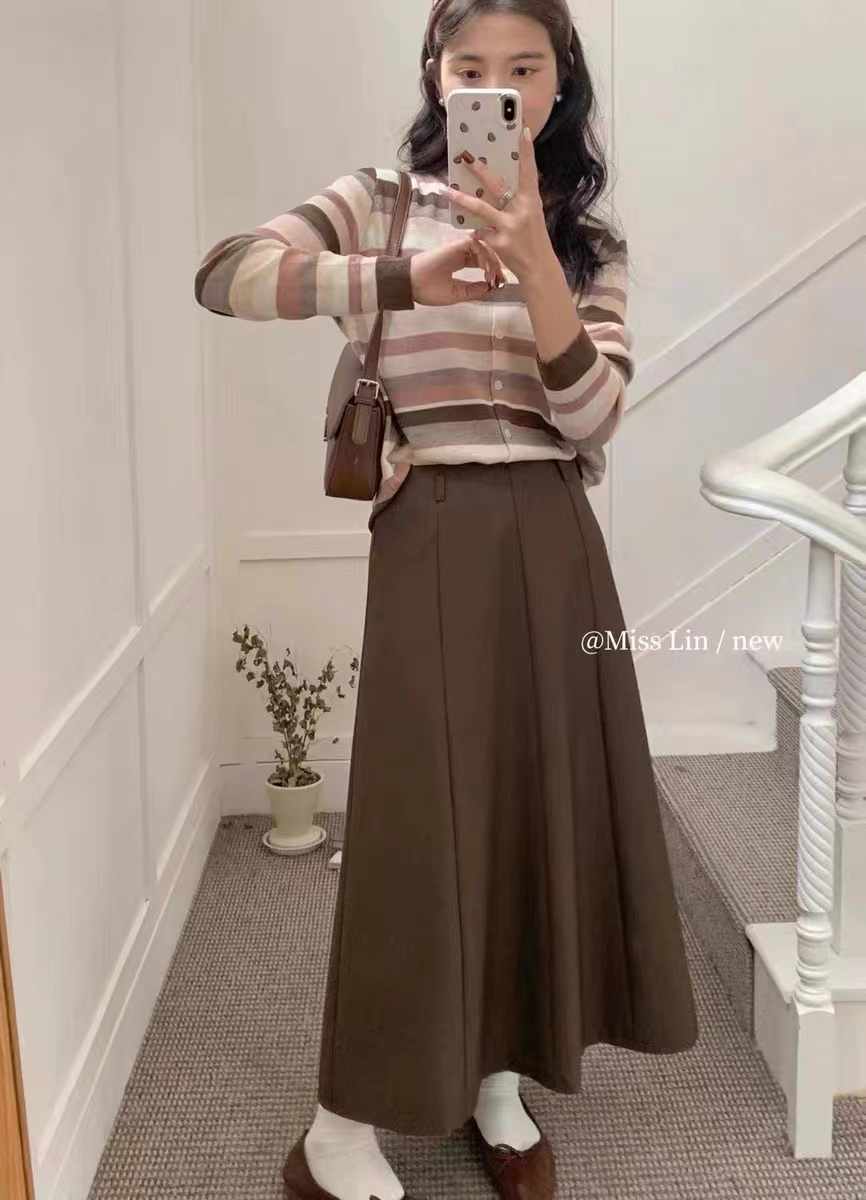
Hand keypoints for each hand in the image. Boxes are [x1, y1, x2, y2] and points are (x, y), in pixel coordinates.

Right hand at [409, 234, 504, 305]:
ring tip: (492, 275)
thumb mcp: (456, 294)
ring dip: (491, 260)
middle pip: (485, 253)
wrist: (411, 284)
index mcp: (459, 263)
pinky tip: (484, 268)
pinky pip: (475, 244)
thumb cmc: (428, 290)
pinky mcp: (455, 245)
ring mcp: (458, 248)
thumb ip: (472, 290)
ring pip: (482, 247)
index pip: (481, 262)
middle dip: (495, 265)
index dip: (492, 271)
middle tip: (500, 279)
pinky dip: (483, 255)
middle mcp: (461, 254)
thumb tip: (489, 288)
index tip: (498, 284)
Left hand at [447, 128, 554, 281]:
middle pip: (497, 185)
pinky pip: (480, 232)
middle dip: (480, 170)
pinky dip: (476, 233)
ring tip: (446, 190)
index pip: (529, 171)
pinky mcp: (498, 243)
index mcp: (532, 201)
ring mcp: (509, 227)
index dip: (527, 151)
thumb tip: (502, 184)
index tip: (522, 130)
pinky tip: (476, 235)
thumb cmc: (534, 239)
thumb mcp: (533, 216)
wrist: (538, 269)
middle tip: (466, 157)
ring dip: (461, 198)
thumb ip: (520, 200)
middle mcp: (521, 211)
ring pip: (480, 208)